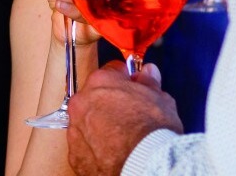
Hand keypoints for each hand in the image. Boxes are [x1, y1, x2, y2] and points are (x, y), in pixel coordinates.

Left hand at [67, 61, 182, 175]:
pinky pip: (85, 145)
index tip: (133, 85)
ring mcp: (75, 128)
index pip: (112, 71)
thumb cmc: (151, 130)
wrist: (142, 163)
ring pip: (87, 121)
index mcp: (100, 82)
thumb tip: (149, 73)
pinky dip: (96, 147)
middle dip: (110, 103)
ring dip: (100, 125)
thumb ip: (150, 83)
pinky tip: (113, 152)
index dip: (125, 79)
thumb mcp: (160, 100)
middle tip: (130, 114)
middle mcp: (81, 102)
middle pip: (95, 96)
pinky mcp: (75, 153)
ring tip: (122, 137)